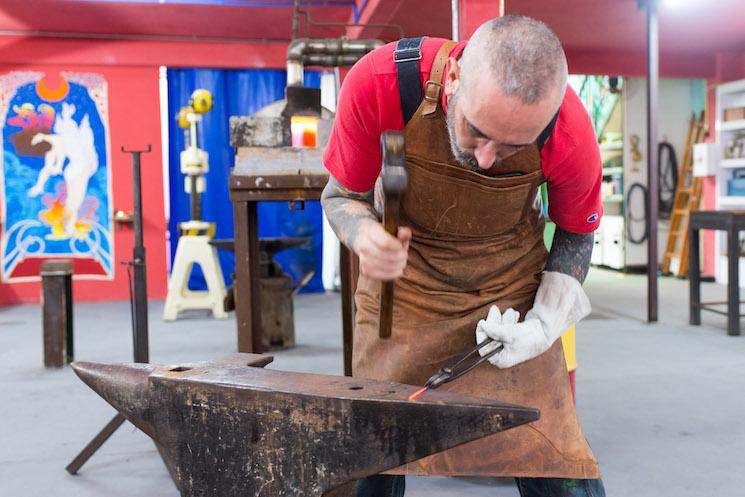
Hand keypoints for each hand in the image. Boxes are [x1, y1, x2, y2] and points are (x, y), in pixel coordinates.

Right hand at [354, 220, 411, 280]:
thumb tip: (405, 233)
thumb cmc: (384, 237)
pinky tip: (397, 270)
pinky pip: (380, 275)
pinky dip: (392, 274)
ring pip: (384, 266)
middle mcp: (363, 243)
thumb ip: (402, 233)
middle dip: (399, 257)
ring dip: (397, 266)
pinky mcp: (365, 270)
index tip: (401, 247)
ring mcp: (362, 258)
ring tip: (401, 262)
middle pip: (385, 255)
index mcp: (370, 230)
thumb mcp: (394, 231)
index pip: (384, 242)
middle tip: (404, 255)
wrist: (367, 243)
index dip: (396, 246)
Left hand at [475, 272, 591, 368]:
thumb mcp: (508, 334)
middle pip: (489, 336)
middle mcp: (504, 354)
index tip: (482, 321)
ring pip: (496, 329)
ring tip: (512, 314)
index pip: (483, 348)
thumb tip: (482, 326)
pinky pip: (503, 326)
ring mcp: (508, 344)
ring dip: (502, 319)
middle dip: (493, 322)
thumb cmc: (530, 336)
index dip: (482, 334)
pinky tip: (516, 316)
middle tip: (495, 310)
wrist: (547, 329)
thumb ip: (493, 330)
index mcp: (502, 359)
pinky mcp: (513, 335)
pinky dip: (507, 319)